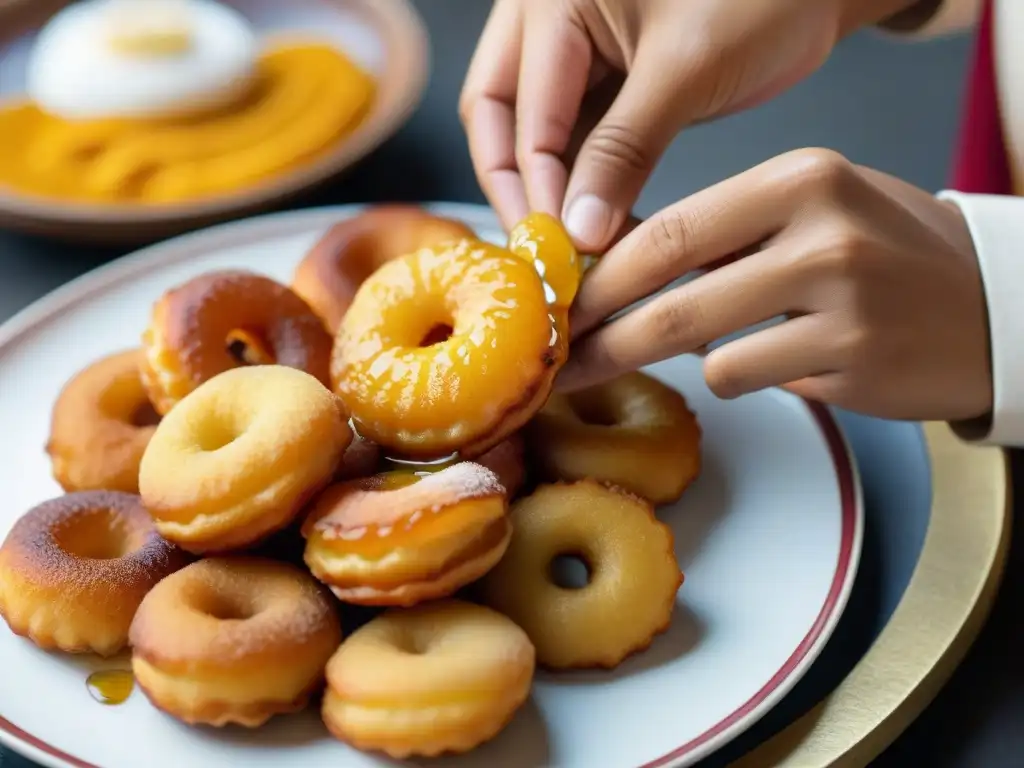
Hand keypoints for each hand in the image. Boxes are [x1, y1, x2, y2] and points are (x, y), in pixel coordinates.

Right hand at [459, 0, 916, 249]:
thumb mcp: (685, 70)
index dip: (533, 184)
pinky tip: (607, 225)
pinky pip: (579, 139)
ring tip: (584, 253)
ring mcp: (576, 50)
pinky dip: (588, 183)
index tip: (556, 248)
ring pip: (537, 134)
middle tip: (547, 256)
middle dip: (521, 189)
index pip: (515, 108)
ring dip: (556, 193)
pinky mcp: (609, 79)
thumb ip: (623, 149)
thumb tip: (579, 232)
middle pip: (500, 117)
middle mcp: (548, 19)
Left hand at [558, 149, 992, 422]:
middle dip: (602, 338)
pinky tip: (782, 360)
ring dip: (685, 360)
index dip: (601, 278)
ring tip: (714, 346)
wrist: (990, 303)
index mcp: (800, 179)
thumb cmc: (884, 251)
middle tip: (563, 363)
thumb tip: (614, 258)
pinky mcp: (851, 364)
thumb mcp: (810, 208)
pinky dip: (743, 377)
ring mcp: (842, 305)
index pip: (670, 231)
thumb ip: (722, 230)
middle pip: (671, 298)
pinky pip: (750, 380)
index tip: (562, 306)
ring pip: (706, 351)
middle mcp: (823, 234)